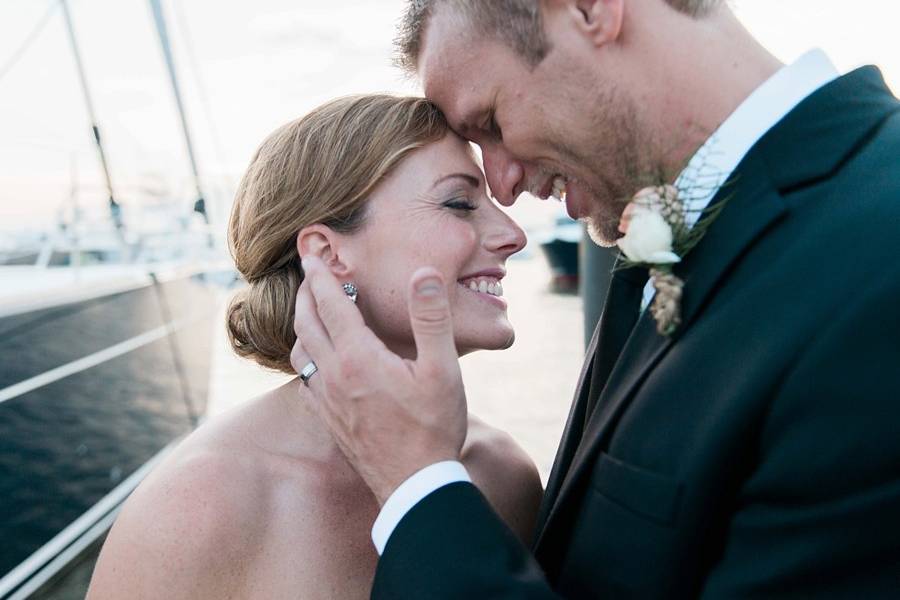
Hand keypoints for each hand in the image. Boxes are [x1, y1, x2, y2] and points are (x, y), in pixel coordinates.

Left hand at [291, 256, 466, 504]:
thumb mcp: (443, 370)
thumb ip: (431, 318)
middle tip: (307, 274)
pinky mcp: (330, 421)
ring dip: (302, 325)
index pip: (330, 304)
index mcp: (359, 358)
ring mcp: (328, 401)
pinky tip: (316, 361)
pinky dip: (306, 359)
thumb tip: (423, 274)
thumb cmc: (433, 427)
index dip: (320, 276)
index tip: (312, 254)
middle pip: (307, 324)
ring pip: (301, 353)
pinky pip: (306, 381)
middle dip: (304, 294)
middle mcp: (335, 376)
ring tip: (310, 312)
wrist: (415, 487)